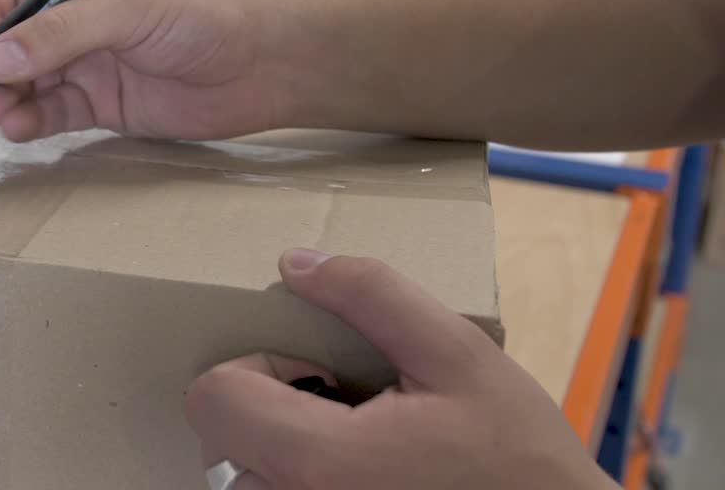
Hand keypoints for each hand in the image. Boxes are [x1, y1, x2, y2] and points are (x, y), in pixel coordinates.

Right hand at [0, 0, 290, 141]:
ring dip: (2, 97)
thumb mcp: (132, 10)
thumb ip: (62, 34)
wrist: (270, 63)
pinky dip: (27, 122)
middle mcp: (73, 16)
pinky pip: (49, 114)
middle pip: (4, 38)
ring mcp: (85, 62)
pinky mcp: (100, 105)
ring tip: (0, 114)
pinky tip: (18, 128)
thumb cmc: (210, 13)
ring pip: (21, 81)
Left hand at [185, 249, 617, 489]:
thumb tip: (295, 262)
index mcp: (319, 461)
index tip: (313, 371)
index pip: (211, 397)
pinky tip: (362, 478)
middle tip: (342, 408)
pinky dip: (296, 482)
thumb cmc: (518, 459)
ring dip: (277, 451)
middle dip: (264, 408)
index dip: (252, 368)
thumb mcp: (458, 355)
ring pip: (241, 479)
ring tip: (355, 447)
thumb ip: (372, 296)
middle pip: (218, 440)